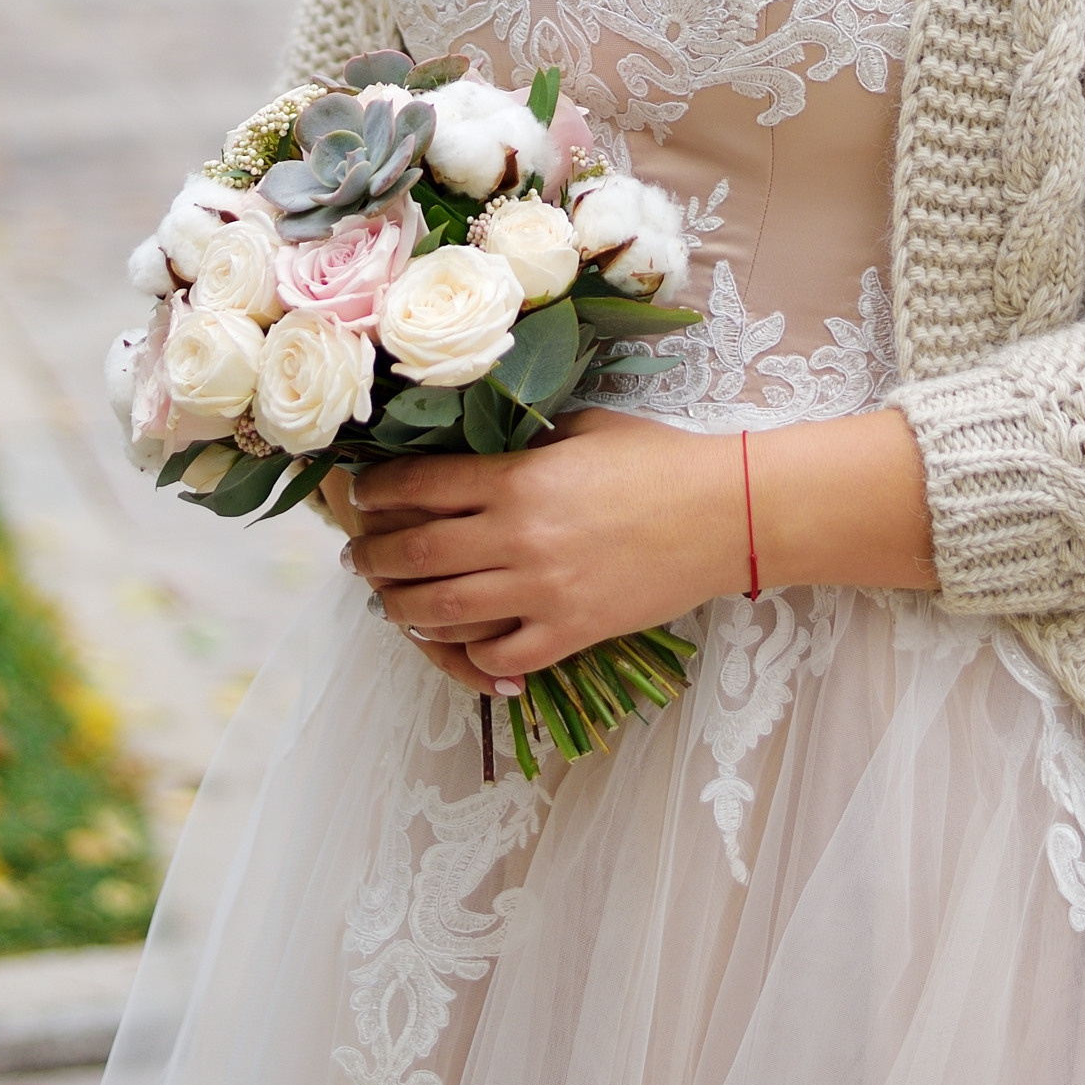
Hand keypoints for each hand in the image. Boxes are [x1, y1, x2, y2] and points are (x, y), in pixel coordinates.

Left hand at [336, 404, 936, 689]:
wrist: (725, 514)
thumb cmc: (659, 459)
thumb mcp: (584, 428)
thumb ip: (526, 441)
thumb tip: (476, 444)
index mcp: (518, 479)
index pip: (420, 486)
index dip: (379, 493)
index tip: (363, 496)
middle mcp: (518, 537)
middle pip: (414, 553)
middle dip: (373, 556)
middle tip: (359, 556)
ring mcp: (541, 591)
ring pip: (441, 610)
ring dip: (402, 606)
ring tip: (390, 600)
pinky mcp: (570, 632)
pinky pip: (498, 656)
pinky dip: (471, 653)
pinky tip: (465, 642)